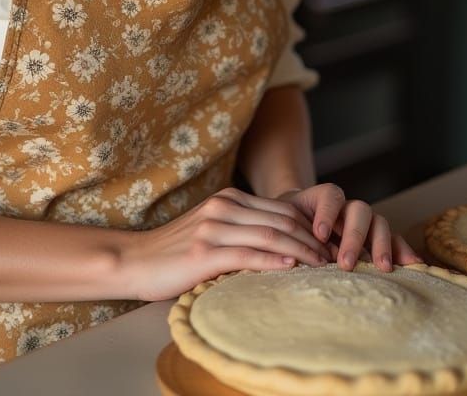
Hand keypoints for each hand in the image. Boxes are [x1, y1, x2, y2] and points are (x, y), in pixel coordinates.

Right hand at [120, 187, 332, 301]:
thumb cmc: (175, 252)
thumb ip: (242, 230)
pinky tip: (290, 268)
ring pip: (269, 236)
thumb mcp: (212, 231)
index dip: (309, 227)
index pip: (281, 209)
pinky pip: (247, 254)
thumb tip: (283, 249)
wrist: (135, 261)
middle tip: (332, 258)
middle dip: (311, 240)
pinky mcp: (203, 251)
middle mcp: (223, 207)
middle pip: (281, 220)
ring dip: (300, 251)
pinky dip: (272, 261)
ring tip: (320, 266)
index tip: (328, 246)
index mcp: (228, 199)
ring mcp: (212, 227)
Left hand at [276, 183, 422, 272]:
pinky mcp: (377, 239)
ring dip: (382, 245)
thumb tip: (276, 253)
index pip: (330, 196)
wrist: (297, 225)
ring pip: (379, 223)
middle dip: (354, 237)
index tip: (319, 233)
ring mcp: (365, 222)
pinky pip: (394, 240)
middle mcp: (348, 208)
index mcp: (324, 199)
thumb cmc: (289, 226)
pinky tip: (414, 265)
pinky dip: (403, 251)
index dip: (327, 213)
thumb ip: (285, 232)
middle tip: (345, 262)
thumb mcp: (283, 223)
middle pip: (359, 211)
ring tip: (382, 268)